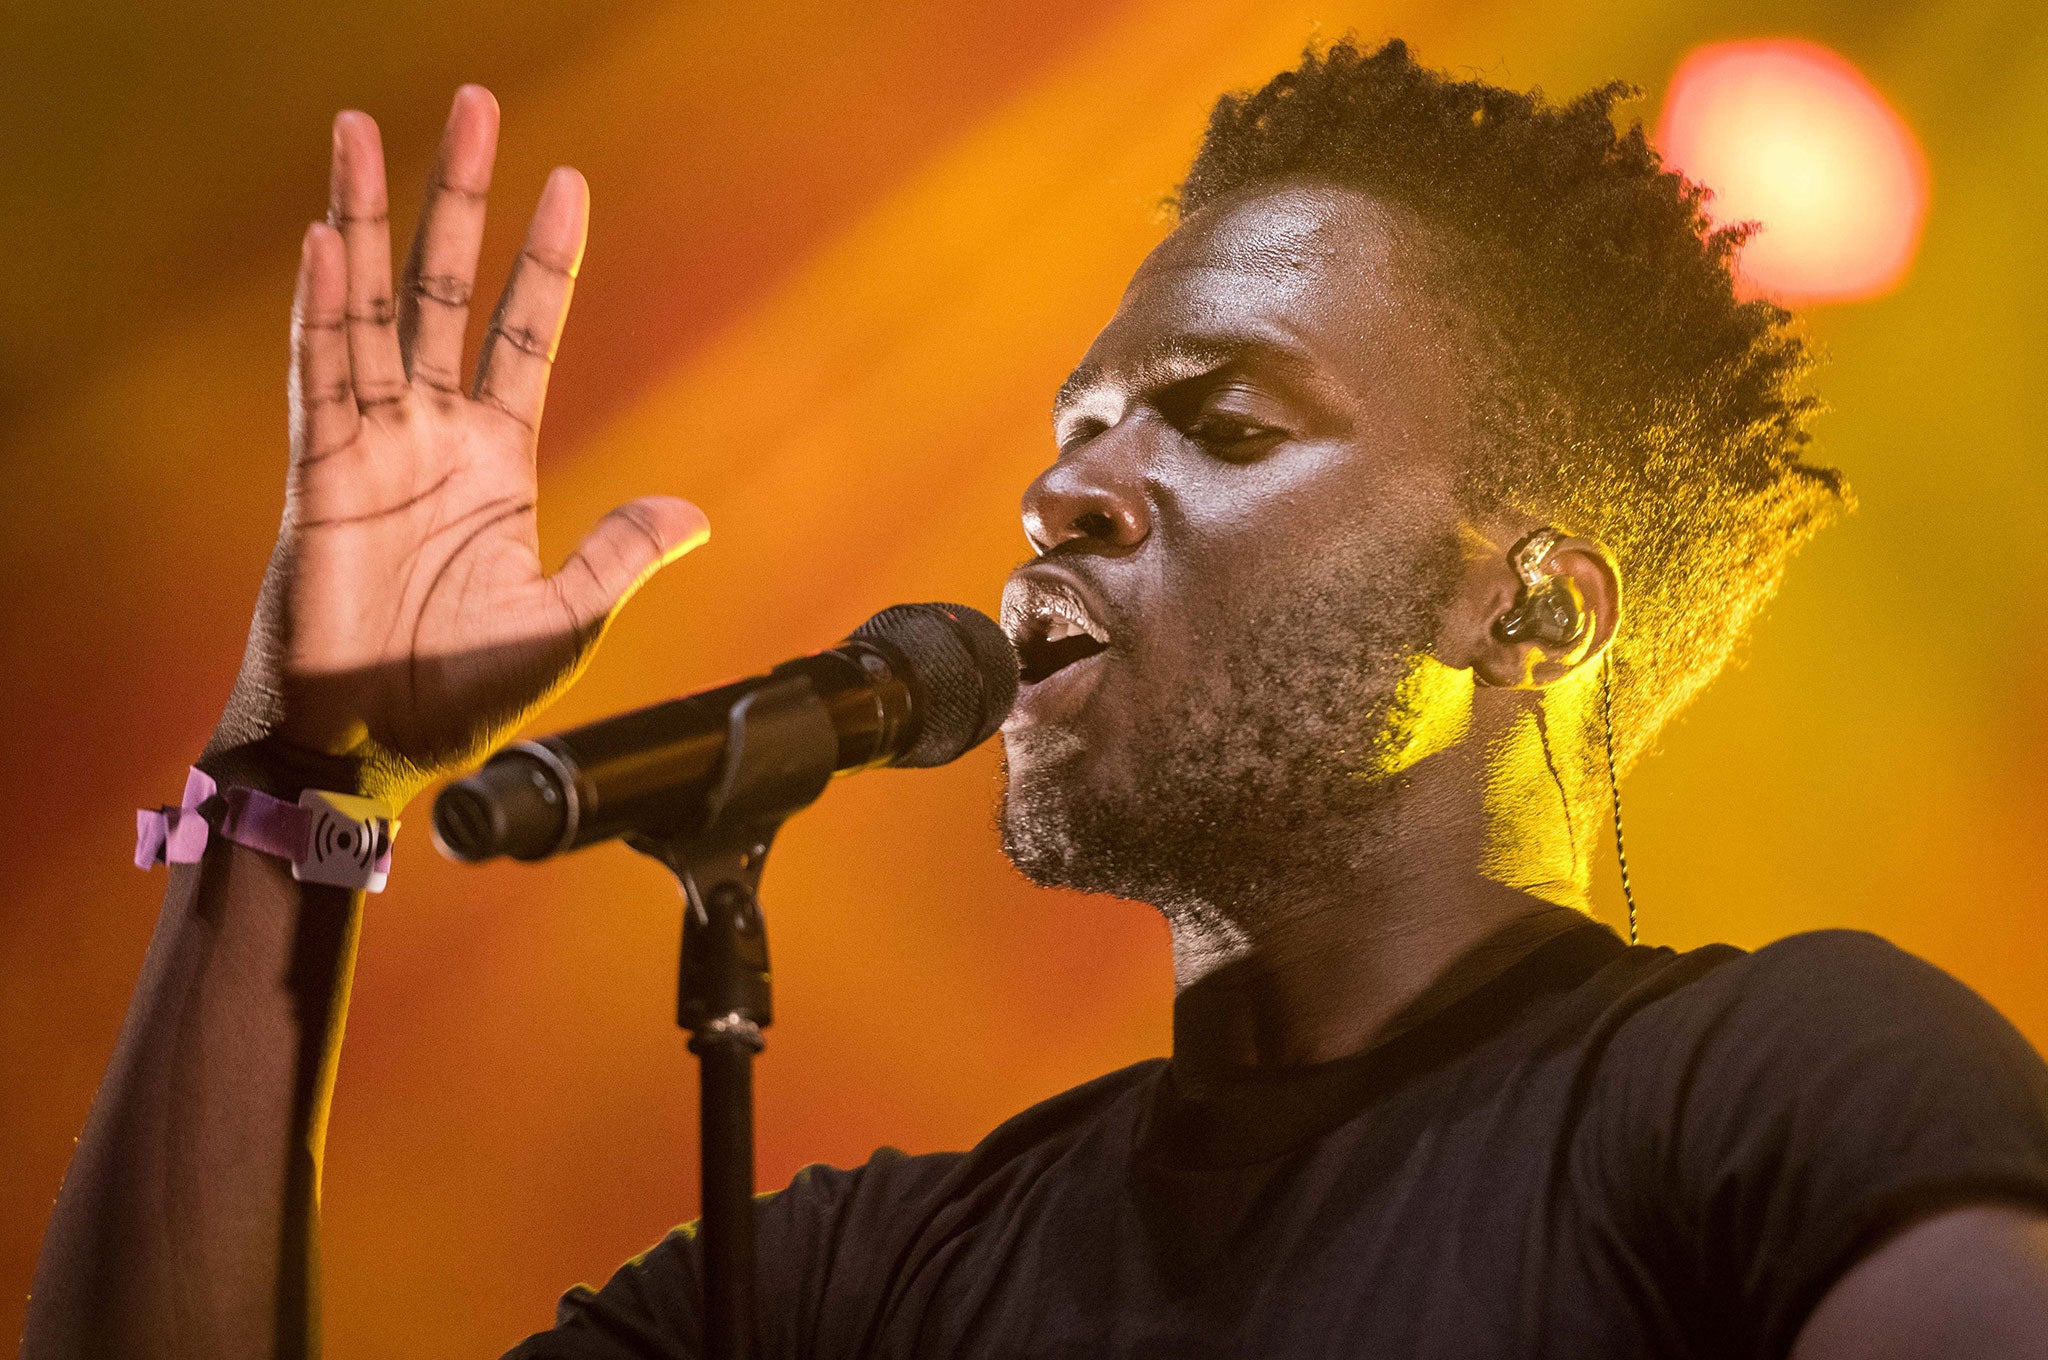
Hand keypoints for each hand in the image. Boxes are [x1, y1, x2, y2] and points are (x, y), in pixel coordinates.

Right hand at [208, 87, 706, 806]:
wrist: (367, 751)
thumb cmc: (455, 695)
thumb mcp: (565, 621)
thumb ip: (620, 557)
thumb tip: (694, 514)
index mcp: (497, 461)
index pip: (527, 331)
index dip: (549, 259)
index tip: (569, 181)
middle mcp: (433, 435)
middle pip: (447, 288)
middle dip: (461, 199)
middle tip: (475, 108)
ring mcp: (372, 446)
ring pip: (371, 307)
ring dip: (364, 219)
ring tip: (360, 131)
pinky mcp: (321, 476)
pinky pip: (321, 377)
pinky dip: (323, 308)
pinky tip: (324, 238)